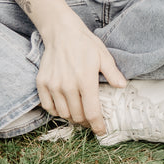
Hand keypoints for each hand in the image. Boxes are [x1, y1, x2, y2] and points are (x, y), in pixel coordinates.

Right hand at [35, 16, 125, 133]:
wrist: (61, 32)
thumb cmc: (85, 44)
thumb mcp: (103, 56)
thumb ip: (112, 73)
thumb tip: (122, 86)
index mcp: (85, 81)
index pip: (92, 113)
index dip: (97, 126)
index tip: (101, 131)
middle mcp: (67, 86)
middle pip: (77, 116)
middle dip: (86, 122)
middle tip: (91, 120)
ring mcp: (53, 85)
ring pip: (63, 114)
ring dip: (72, 117)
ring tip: (79, 113)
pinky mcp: (41, 83)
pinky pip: (48, 107)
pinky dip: (57, 111)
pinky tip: (65, 107)